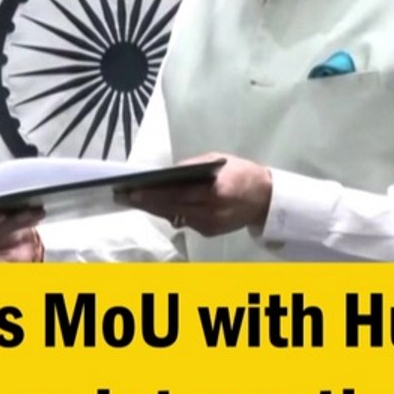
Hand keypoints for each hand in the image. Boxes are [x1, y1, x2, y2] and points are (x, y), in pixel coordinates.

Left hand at [124, 155, 272, 236]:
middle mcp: (212, 212)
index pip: (177, 194)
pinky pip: (184, 222)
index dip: (154, 194)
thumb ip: (193, 167)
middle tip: (126, 196)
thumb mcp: (218, 161)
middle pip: (172, 208)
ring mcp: (210, 225)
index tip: (134, 191)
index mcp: (216, 192)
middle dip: (148, 203)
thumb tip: (167, 173)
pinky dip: (172, 213)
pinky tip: (158, 206)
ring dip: (156, 209)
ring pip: (175, 217)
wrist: (266, 199)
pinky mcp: (209, 232)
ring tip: (137, 200)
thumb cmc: (242, 174)